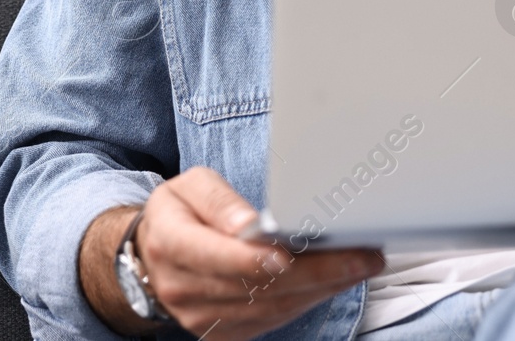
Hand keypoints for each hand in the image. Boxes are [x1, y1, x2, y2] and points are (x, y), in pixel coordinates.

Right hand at [81, 167, 382, 339]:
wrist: (153, 257)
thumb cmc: (178, 213)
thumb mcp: (188, 187)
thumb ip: (218, 201)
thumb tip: (249, 222)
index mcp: (171, 244)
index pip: (215, 256)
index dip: (253, 259)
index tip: (289, 255)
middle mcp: (184, 288)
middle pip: (256, 287)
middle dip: (315, 273)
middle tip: (362, 256)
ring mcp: (202, 317)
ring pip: (270, 309)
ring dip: (321, 290)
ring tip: (361, 266)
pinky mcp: (222, 332)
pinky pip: (270, 322)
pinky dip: (306, 302)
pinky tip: (335, 283)